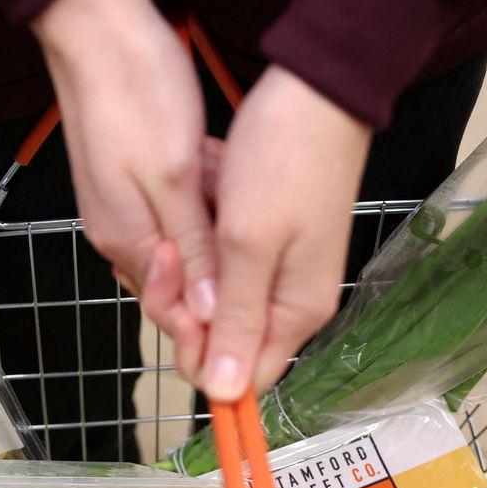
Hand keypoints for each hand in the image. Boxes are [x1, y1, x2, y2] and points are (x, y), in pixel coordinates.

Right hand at [32, 0, 217, 367]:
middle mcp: (120, 233)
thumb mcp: (174, 178)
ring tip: (221, 172)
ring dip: (212, 216)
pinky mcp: (132, 182)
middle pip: (182, 277)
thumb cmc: (133, 93)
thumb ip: (193, 249)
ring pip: (185, 240)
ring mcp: (124, 207)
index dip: (214, 308)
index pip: (173, 309)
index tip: (248, 278)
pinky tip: (209, 159)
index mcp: (125, 241)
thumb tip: (209, 312)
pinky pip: (176, 208)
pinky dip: (200, 191)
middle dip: (218, 250)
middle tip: (237, 205)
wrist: (97, 29)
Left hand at [196, 65, 371, 400]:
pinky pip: (228, 274)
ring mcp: (284, 277)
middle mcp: (293, 305)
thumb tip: (225, 395)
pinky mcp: (272, 249)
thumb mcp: (249, 244)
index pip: (242, 381)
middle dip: (190, 312)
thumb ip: (236, 319)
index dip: (200, 361)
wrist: (315, 92)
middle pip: (228, 346)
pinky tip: (201, 215)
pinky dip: (206, 253)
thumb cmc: (283, 159)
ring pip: (222, 308)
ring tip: (187, 225)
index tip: (178, 311)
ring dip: (194, 278)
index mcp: (294, 314)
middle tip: (171, 255)